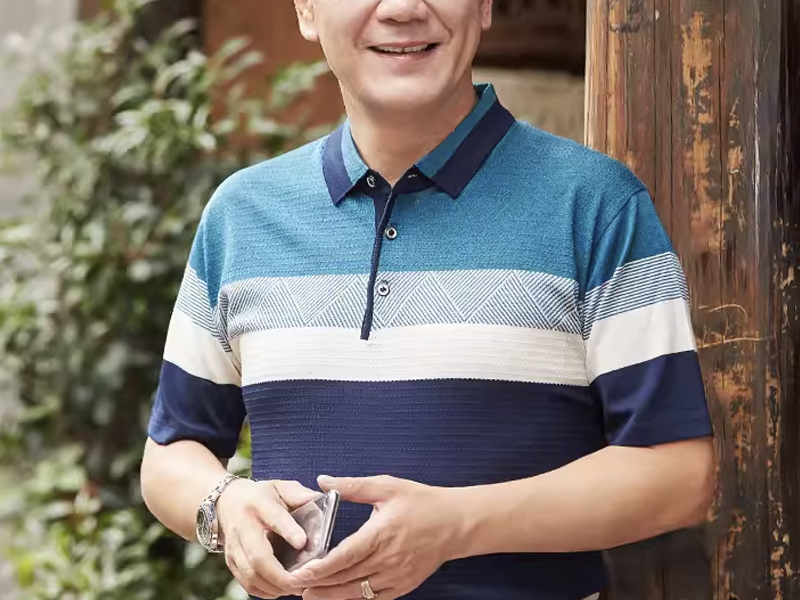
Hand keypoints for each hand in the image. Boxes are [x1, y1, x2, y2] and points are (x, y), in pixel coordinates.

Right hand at [217, 478, 320, 598]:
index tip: (303, 542)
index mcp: (259, 504)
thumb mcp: (281, 487)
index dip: (288, 530)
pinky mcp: (230, 561)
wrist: (227, 501)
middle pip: (257, 556)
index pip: (274, 517)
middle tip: (301, 581)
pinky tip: (280, 590)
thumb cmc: (262, 495)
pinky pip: (245, 583)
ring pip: (250, 574)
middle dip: (280, 574)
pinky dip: (263, 591)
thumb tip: (320, 501)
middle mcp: (244, 526)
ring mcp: (235, 546)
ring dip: (273, 586)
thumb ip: (300, 494)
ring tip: (295, 588)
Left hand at [292, 475, 464, 599]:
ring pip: (357, 593)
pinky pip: (374, 599)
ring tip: (309, 594)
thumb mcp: (387, 487)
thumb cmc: (423, 502)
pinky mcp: (403, 586)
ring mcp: (396, 577)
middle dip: (317, 583)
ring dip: (331, 596)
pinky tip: (338, 596)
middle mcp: (388, 560)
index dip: (320, 567)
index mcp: (381, 534)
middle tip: (293, 584)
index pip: (345, 556)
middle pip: (345, 578)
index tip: (300, 572)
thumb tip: (323, 480)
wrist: (457, 523)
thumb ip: (353, 486)